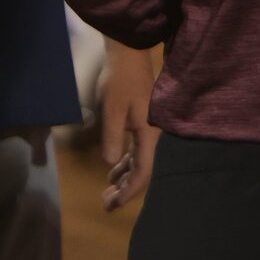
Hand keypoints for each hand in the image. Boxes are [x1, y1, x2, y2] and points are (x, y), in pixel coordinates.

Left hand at [99, 45, 158, 212]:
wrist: (128, 55)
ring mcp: (148, 131)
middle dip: (125, 190)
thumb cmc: (120, 80)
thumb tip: (110, 164)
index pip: (142, 172)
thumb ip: (113, 137)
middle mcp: (153, 137)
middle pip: (142, 172)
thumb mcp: (112, 109)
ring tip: (107, 192)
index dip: (129, 191)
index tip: (113, 203)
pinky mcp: (142, 124)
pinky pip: (136, 152)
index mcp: (150, 135)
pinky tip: (113, 171)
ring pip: (139, 163)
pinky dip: (125, 163)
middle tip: (106, 205)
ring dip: (124, 178)